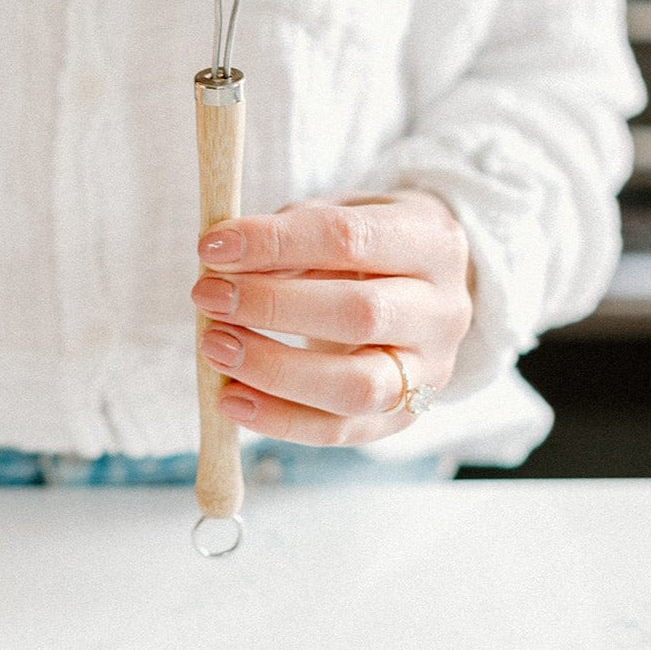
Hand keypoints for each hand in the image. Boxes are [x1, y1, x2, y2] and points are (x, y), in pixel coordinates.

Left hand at [191, 190, 473, 444]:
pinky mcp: (403, 417)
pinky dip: (278, 419)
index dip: (275, 243)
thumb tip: (223, 267)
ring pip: (356, 385)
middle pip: (360, 313)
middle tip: (206, 296)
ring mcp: (431, 371)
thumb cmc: (362, 249)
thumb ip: (286, 238)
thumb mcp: (334, 218)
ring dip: (273, 368)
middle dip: (271, 306)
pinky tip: (229, 398)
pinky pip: (340, 431)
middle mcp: (444, 309)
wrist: (418, 291)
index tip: (212, 246)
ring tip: (214, 347)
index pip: (349, 239)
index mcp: (432, 241)